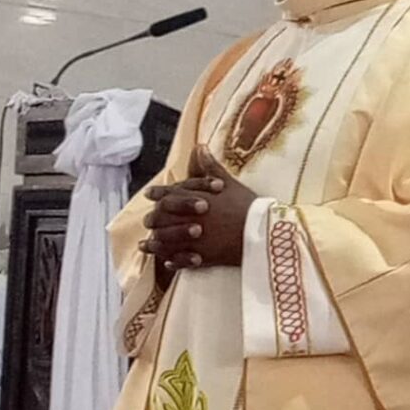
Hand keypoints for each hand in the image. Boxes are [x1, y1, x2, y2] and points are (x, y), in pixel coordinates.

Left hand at [140, 146, 255, 271]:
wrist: (263, 232)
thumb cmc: (248, 206)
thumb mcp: (230, 183)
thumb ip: (210, 167)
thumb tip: (199, 147)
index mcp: (197, 200)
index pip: (170, 195)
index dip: (158, 194)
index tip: (149, 195)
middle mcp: (191, 219)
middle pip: (163, 219)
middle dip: (153, 219)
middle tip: (147, 220)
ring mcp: (196, 240)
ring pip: (168, 242)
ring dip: (155, 244)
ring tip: (146, 245)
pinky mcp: (204, 257)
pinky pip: (182, 261)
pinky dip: (172, 261)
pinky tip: (166, 262)